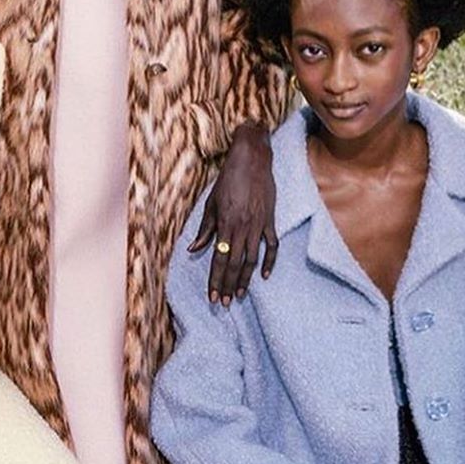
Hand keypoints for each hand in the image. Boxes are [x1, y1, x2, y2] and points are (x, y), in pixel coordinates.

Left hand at [191, 122, 276, 304]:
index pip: (218, 259)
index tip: (212, 296)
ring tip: (239, 295)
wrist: (251, 160)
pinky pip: (271, 246)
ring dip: (245, 279)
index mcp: (224, 224)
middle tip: (223, 303)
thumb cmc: (228, 180)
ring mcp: (258, 225)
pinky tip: (265, 276)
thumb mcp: (210, 203)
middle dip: (227, 285)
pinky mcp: (269, 220)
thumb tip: (193, 250)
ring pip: (252, 259)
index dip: (215, 280)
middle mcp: (241, 228)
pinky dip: (269, 262)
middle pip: (234, 264)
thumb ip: (204, 229)